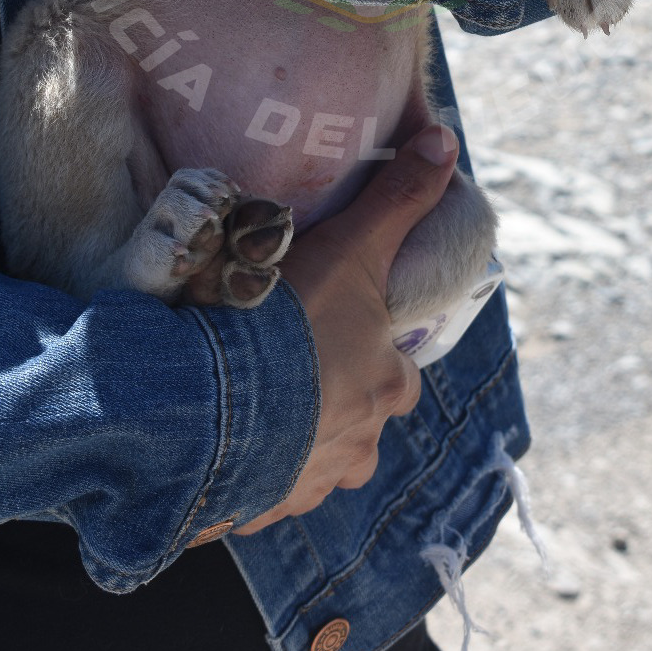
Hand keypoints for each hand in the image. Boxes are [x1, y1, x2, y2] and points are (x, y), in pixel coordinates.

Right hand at [234, 124, 459, 532]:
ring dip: (287, 438)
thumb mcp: (352, 244)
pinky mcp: (253, 511)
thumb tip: (447, 139)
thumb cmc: (288, 319)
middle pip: (356, 426)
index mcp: (386, 388)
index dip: (368, 352)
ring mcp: (305, 484)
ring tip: (245, 404)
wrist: (204, 398)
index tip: (332, 333)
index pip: (395, 375)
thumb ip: (399, 196)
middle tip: (283, 367)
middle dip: (329, 403)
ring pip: (308, 462)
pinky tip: (215, 439)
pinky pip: (255, 494)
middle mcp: (357, 447)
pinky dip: (242, 472)